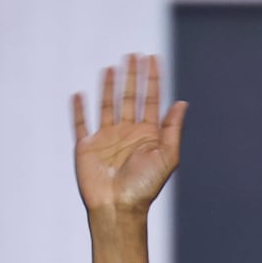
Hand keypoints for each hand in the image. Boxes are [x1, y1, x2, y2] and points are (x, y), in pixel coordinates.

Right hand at [72, 54, 188, 218]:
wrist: (118, 207)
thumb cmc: (145, 186)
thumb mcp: (167, 156)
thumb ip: (172, 129)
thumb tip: (182, 102)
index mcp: (148, 135)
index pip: (151, 100)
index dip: (152, 79)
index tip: (153, 58)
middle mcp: (128, 133)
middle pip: (129, 97)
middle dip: (132, 76)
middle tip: (133, 54)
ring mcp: (106, 138)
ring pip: (107, 105)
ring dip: (109, 86)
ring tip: (111, 67)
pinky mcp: (87, 146)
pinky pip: (81, 124)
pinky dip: (79, 110)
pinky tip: (79, 94)